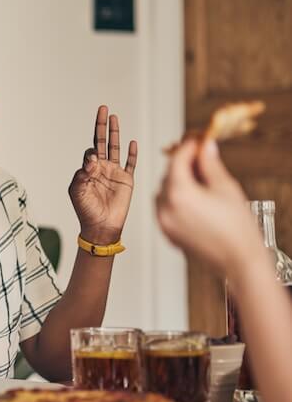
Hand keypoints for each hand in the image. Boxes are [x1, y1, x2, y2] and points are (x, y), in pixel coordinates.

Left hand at [69, 105, 138, 243]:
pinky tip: (132, 141)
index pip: (90, 152)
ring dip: (115, 132)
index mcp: (88, 170)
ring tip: (114, 117)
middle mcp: (102, 168)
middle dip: (102, 125)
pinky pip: (130, 163)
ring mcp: (115, 173)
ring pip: (115, 147)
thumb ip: (82, 173)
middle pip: (102, 141)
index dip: (92, 154)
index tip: (93, 164)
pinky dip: (132, 153)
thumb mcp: (77, 191)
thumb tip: (92, 157)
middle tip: (102, 108)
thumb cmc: (85, 210)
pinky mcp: (127, 180)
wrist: (101, 226)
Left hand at [156, 138, 260, 275]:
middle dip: (182, 164)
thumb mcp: (225, 188)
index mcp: (178, 193)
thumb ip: (210, 164)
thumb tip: (205, 146)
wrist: (240, 262)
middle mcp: (164, 207)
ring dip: (177, 182)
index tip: (197, 139)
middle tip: (200, 156)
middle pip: (168, 176)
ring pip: (163, 192)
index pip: (177, 160)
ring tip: (199, 178)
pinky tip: (193, 198)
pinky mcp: (167, 234)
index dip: (188, 147)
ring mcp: (163, 222)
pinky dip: (175, 199)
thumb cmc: (237, 227)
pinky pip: (164, 208)